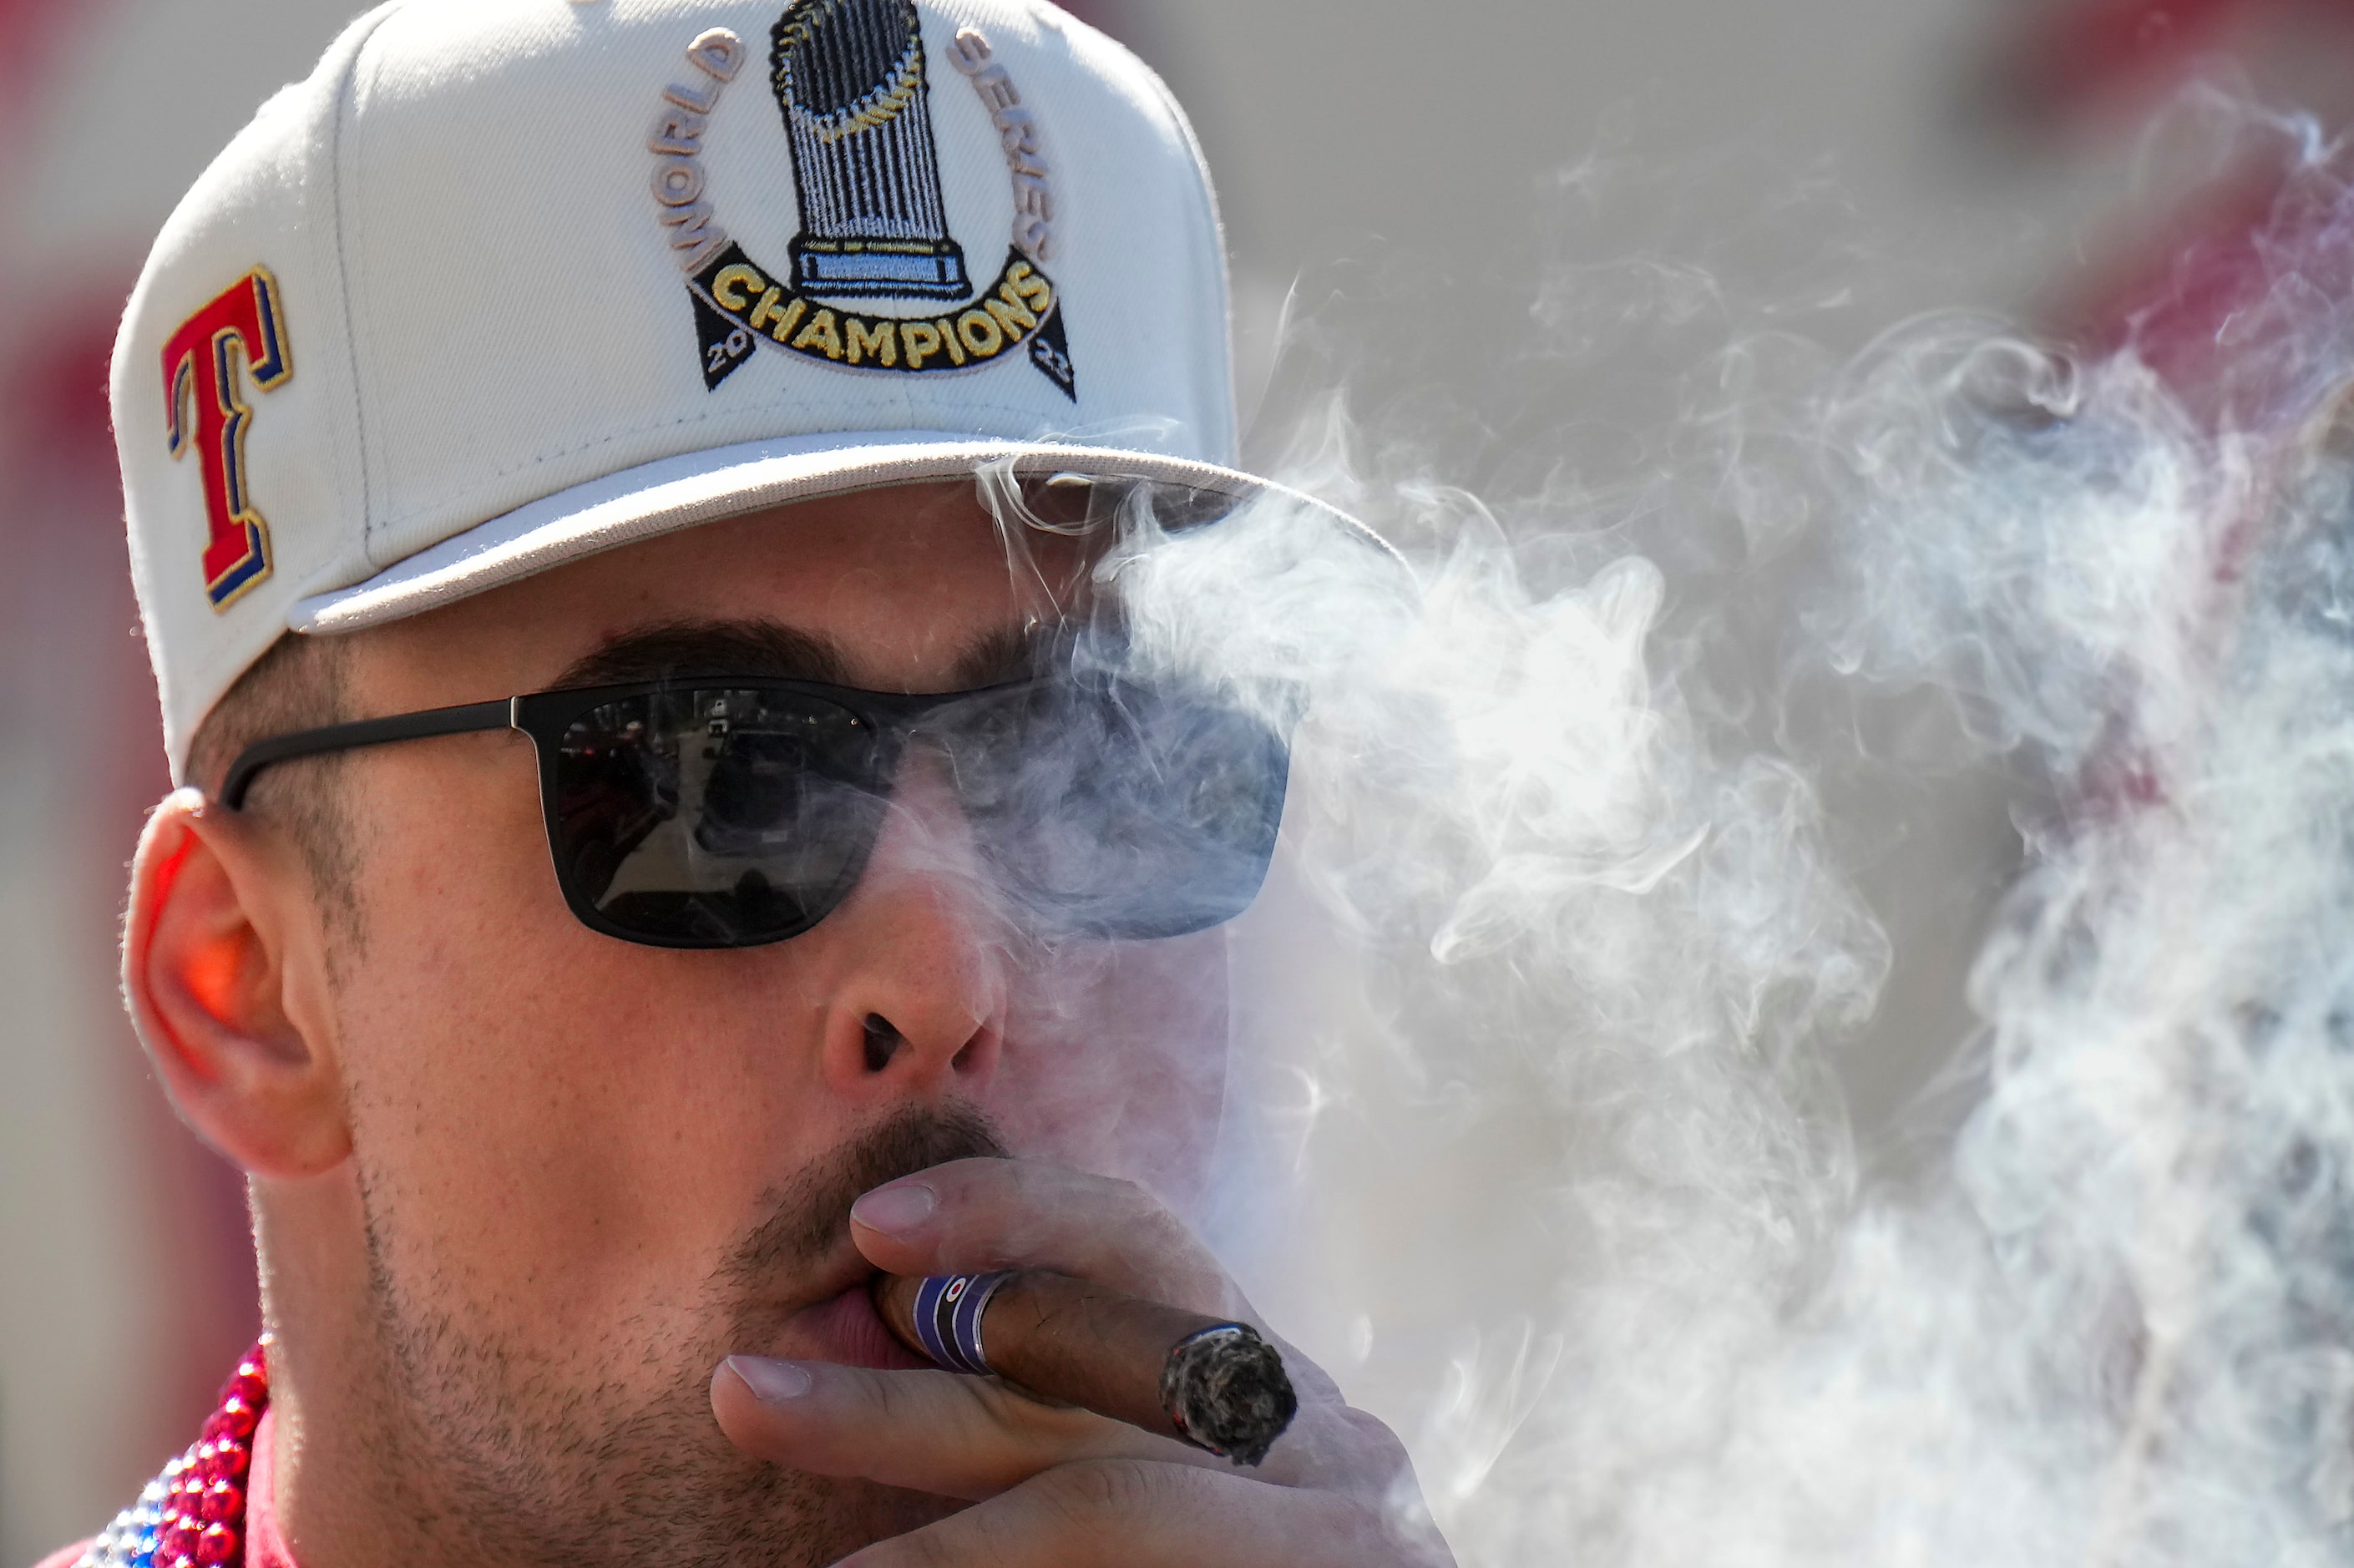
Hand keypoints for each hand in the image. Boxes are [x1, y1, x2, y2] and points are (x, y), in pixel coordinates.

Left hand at [709, 1158, 1453, 1567]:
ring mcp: (1342, 1526)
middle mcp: (1315, 1432)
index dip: (1008, 1215)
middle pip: (1089, 1383)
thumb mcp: (1185, 1462)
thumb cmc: (1253, 1551)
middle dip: (899, 1396)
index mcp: (1263, 1374)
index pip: (1138, 1244)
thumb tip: (892, 1328)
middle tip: (745, 1392)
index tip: (869, 1229)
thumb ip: (1076, 1414)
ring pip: (1107, 1504)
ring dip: (947, 1544)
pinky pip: (1146, 1565)